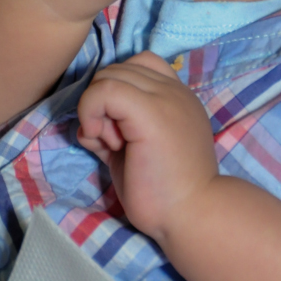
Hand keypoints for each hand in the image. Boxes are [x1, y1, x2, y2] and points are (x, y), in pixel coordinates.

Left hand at [77, 51, 218, 240]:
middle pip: (116, 69)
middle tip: (113, 142)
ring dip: (97, 110)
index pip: (137, 66)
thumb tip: (89, 124)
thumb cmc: (166, 192)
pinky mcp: (150, 112)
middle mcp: (174, 90)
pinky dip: (91, 112)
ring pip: (108, 75)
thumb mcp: (138, 149)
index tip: (118, 131)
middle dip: (102, 103)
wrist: (191, 214)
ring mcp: (164, 97)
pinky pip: (104, 90)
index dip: (116, 92)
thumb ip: (118, 128)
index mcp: (176, 97)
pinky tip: (104, 143)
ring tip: (114, 145)